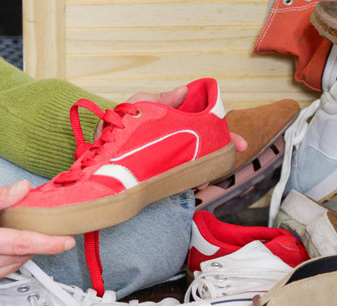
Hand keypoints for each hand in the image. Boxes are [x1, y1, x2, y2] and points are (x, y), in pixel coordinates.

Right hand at [0, 180, 74, 285]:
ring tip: (30, 237)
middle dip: (38, 245)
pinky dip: (9, 262)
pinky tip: (9, 250)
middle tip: (49, 231)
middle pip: (19, 256)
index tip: (66, 241)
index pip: (20, 243)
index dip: (48, 243)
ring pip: (11, 267)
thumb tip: (22, 189)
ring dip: (25, 253)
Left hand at [97, 86, 247, 189]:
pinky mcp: (160, 176)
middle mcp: (174, 141)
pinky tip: (193, 185)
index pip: (204, 125)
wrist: (97, 153)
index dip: (224, 132)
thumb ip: (162, 98)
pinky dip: (189, 183)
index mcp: (173, 121)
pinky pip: (180, 180)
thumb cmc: (117, 125)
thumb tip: (184, 89)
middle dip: (221, 154)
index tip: (239, 143)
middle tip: (232, 159)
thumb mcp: (140, 104)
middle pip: (204, 147)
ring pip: (195, 165)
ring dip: (205, 171)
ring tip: (206, 178)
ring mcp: (168, 159)